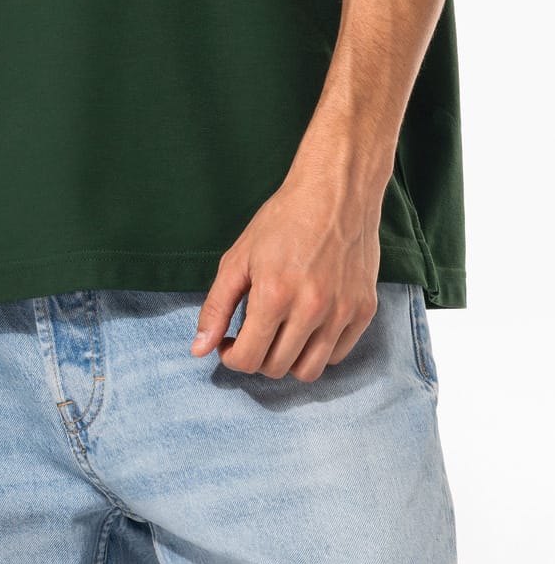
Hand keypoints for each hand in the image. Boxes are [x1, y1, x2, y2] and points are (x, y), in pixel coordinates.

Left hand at [192, 155, 382, 381]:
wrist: (336, 192)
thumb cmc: (282, 221)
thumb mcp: (238, 258)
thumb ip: (216, 307)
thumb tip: (199, 349)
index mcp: (274, 295)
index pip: (248, 359)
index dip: (231, 357)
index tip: (229, 342)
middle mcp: (312, 309)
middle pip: (276, 368)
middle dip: (256, 358)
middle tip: (252, 334)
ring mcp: (342, 312)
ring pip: (310, 371)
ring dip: (287, 361)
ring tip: (278, 335)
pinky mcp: (364, 310)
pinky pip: (338, 355)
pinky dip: (318, 350)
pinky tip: (305, 326)